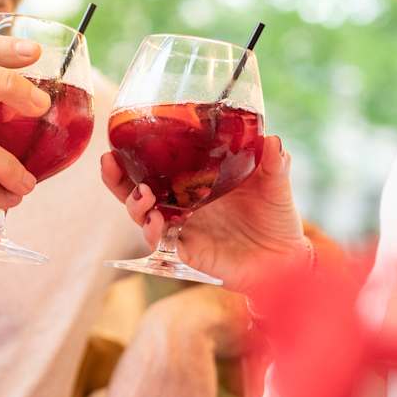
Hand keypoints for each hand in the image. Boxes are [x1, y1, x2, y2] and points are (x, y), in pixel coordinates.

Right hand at [101, 135, 311, 293]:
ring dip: (136, 206)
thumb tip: (271, 138)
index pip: (155, 168)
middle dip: (117, 180)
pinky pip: (164, 245)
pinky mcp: (189, 253)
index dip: (132, 156)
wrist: (288, 258)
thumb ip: (274, 160)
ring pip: (144, 218)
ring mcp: (183, 230)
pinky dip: (156, 233)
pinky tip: (157, 222)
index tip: (118, 140)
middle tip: (108, 162)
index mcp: (194, 184)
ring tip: (143, 195)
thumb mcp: (275, 182)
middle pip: (136, 193)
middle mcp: (182, 206)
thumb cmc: (276, 217)